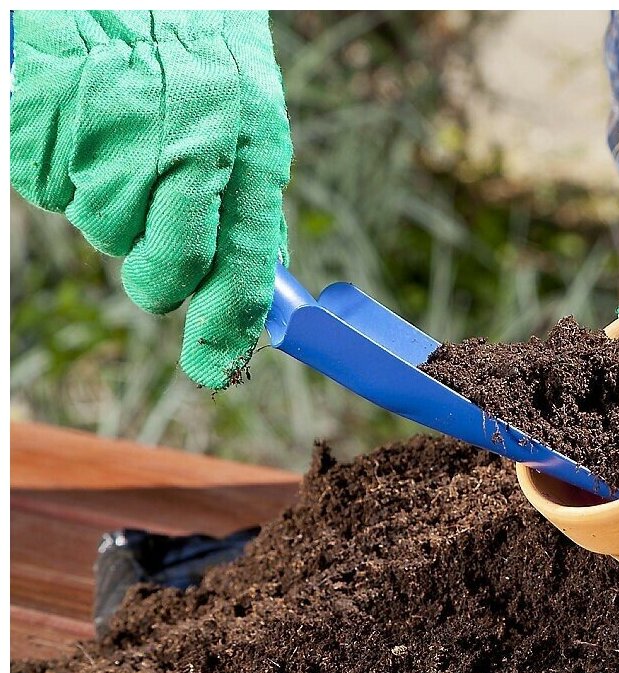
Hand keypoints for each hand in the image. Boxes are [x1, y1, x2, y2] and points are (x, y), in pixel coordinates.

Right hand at [11, 10, 292, 388]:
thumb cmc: (190, 47)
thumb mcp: (249, 112)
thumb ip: (251, 197)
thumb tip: (263, 277)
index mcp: (244, 147)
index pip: (242, 266)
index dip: (226, 327)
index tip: (215, 368)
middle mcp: (181, 148)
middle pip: (164, 270)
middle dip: (158, 275)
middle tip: (154, 239)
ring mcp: (108, 141)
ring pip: (105, 233)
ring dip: (110, 206)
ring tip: (119, 142)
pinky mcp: (43, 131)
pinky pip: (53, 192)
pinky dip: (64, 172)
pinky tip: (83, 126)